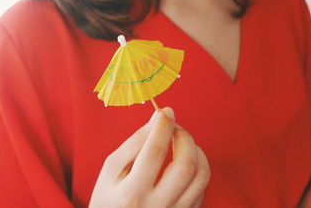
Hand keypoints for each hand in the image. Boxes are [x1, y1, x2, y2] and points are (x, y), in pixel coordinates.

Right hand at [88, 107, 210, 207]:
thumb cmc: (109, 197)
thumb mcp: (111, 170)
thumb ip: (134, 143)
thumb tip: (158, 119)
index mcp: (132, 193)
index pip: (154, 151)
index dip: (163, 126)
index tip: (165, 112)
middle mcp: (157, 206)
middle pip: (185, 165)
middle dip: (184, 137)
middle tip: (174, 128)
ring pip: (201, 176)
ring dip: (196, 151)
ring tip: (181, 143)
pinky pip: (202, 187)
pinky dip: (197, 167)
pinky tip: (183, 162)